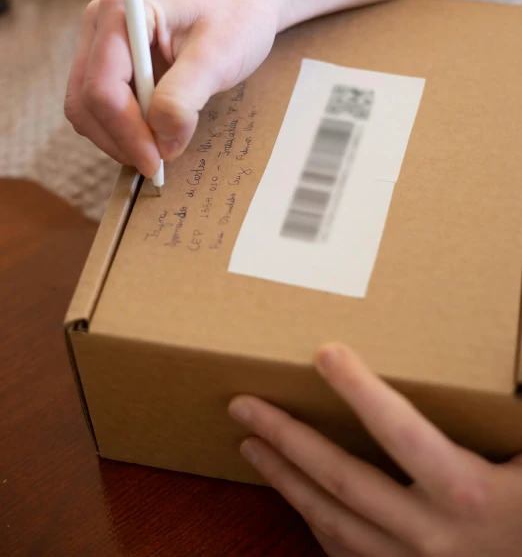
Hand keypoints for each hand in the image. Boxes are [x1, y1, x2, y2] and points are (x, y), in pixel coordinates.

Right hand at [64, 0, 280, 174]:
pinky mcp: (109, 64)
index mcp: (121, 10)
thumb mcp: (218, 57)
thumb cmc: (235, 20)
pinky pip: (100, 108)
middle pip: (84, 101)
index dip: (126, 131)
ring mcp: (99, 44)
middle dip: (118, 139)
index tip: (157, 161)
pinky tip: (153, 135)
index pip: (103, 86)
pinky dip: (122, 130)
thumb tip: (161, 142)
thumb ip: (185, 97)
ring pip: (86, 110)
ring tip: (160, 148)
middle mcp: (99, 24)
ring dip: (118, 138)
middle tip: (158, 164)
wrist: (244, 6)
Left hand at [229, 343, 521, 555]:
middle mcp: (431, 534)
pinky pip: (344, 553)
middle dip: (287, 437)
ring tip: (250, 445)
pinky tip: (293, 495)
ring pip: (331, 520)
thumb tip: (492, 378)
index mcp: (468, 493)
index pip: (401, 431)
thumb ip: (506, 415)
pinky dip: (313, 520)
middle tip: (243, 405)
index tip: (325, 353)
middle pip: (342, 479)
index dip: (361, 390)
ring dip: (285, 480)